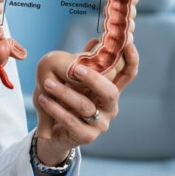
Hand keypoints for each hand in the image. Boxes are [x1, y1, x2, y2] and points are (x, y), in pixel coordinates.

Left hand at [32, 40, 138, 165]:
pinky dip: (55, 109)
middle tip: (75, 69)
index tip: (126, 42)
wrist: (56, 133)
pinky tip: (43, 99)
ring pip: (85, 107)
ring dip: (64, 93)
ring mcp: (101, 124)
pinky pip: (71, 121)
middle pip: (110, 92)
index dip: (131, 58)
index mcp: (111, 91)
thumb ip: (85, 64)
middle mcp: (110, 107)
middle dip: (93, 79)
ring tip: (47, 84)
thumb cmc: (67, 102)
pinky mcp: (87, 136)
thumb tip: (94, 39)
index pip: (128, 74)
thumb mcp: (76, 82)